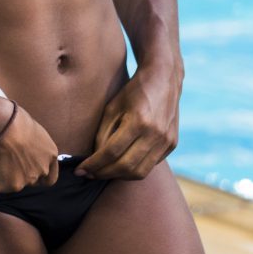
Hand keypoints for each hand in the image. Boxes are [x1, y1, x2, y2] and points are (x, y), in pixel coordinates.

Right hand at [0, 100, 60, 192]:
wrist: (1, 125)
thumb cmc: (15, 121)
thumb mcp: (34, 133)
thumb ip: (35, 149)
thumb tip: (27, 152)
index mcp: (51, 155)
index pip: (50, 177)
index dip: (40, 176)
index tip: (31, 171)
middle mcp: (42, 170)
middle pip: (34, 180)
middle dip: (23, 174)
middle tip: (11, 162)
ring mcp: (28, 180)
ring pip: (17, 183)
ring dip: (10, 175)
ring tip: (1, 159)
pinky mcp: (12, 185)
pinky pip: (3, 185)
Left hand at [76, 61, 181, 180]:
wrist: (163, 78)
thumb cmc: (133, 91)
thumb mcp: (112, 108)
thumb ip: (103, 135)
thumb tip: (95, 160)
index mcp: (138, 121)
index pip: (111, 153)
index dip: (93, 165)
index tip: (80, 170)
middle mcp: (155, 133)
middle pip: (125, 167)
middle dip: (104, 174)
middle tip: (89, 174)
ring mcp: (166, 140)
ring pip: (140, 172)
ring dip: (119, 176)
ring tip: (104, 171)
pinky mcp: (172, 144)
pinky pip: (151, 165)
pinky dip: (134, 168)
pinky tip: (123, 163)